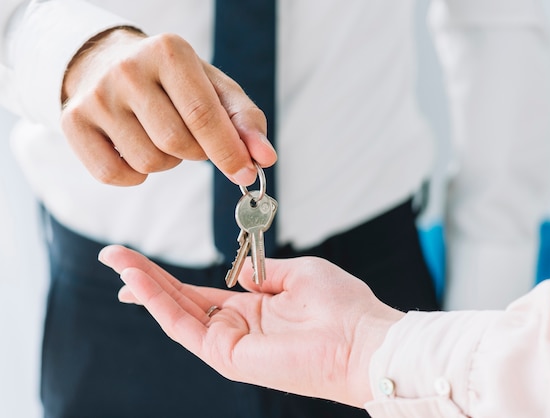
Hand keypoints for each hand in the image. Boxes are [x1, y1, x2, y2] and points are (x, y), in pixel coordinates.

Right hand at [61, 28, 275, 185]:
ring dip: (166, 162)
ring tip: (160, 135)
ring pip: (148, 163)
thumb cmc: (174, 82)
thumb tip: (264, 158)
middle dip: (196, 153)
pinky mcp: (73, 122)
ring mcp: (96, 96)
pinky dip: (135, 175)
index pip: (204, 115)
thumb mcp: (216, 89)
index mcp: (169, 52)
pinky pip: (115, 176)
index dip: (229, 152)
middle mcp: (127, 70)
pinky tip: (135, 148)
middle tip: (192, 138)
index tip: (247, 174)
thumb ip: (245, 122)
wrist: (111, 65)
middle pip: (176, 143)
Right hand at [98, 245, 404, 407]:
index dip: (169, 276)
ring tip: (118, 263)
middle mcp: (238, 328)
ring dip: (146, 288)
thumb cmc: (342, 305)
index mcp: (254, 309)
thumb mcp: (298, 274)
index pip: (200, 292)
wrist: (363, 338)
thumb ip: (263, 272)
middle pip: (180, 301)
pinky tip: (140, 284)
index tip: (140, 257)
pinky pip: (187, 328)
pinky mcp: (229, 357)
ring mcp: (230, 344)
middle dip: (146, 278)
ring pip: (177, 315)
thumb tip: (240, 272)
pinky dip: (160, 305)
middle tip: (112, 255)